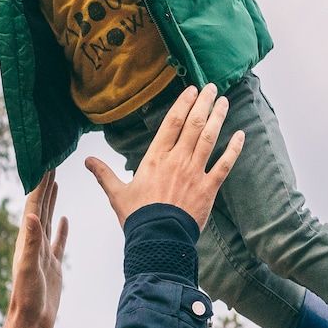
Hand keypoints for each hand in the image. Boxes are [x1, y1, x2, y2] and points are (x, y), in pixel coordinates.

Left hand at [0, 174, 67, 327]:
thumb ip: (31, 242)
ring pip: (49, 221)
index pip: (34, 207)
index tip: (43, 165)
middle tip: (50, 164)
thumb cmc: (27, 297)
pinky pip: (59, 241)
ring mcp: (44, 253)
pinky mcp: (53, 265)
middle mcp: (34, 243)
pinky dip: (62, 228)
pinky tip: (65, 218)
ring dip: (52, 201)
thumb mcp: (29, 268)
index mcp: (27, 240)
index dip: (39, 186)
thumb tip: (31, 215)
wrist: (32, 322)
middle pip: (41, 208)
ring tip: (56, 183)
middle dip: (45, 186)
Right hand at [84, 84, 243, 228]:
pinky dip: (234, 149)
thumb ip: (104, 174)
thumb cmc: (137, 217)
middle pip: (193, 124)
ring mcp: (194, 173)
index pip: (171, 123)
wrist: (157, 239)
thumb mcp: (117, 194)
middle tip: (212, 88)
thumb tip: (87, 161)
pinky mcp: (208, 188)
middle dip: (204, 103)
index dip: (182, 103)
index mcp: (155, 158)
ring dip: (218, 118)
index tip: (191, 90)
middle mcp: (176, 160)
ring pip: (209, 138)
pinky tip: (241, 135)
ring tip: (225, 102)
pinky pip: (224, 164)